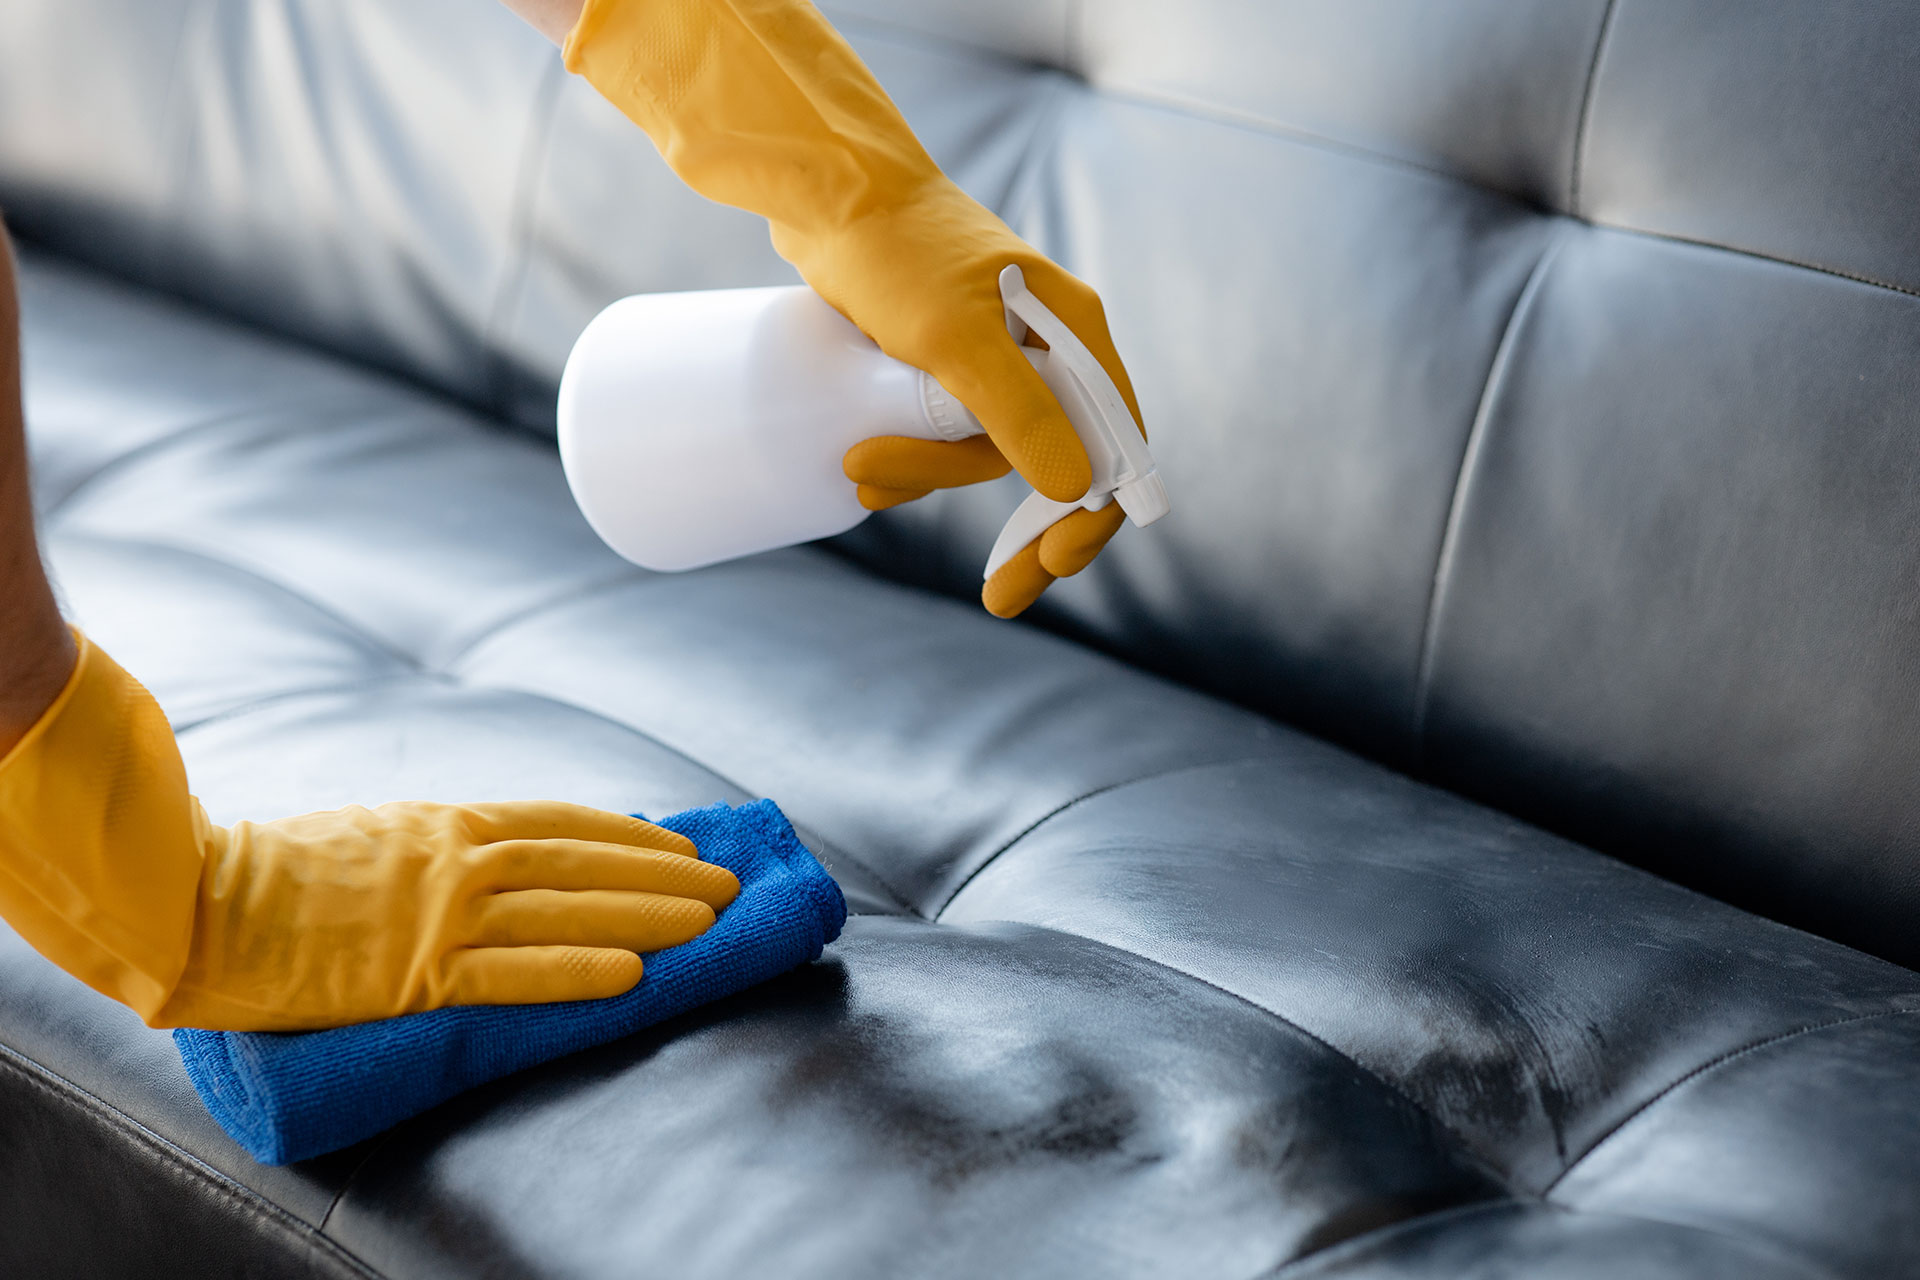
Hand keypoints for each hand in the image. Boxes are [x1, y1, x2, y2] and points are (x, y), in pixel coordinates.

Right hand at [155, 800, 737, 1031]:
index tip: (680, 847)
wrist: (202, 899)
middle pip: (586, 863)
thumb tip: (502, 851)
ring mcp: (441, 915)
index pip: (565, 822)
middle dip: (662, 874)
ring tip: (707, 926)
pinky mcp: (416, 973)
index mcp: (450, 821)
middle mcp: (460, 859)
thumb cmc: (282, 868)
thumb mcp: (382, 829)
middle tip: (725, 885)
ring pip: (569, 913)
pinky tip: (633, 977)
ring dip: (646, 918)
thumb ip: (444, 841)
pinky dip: (578, 974)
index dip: (630, 835)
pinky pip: (515, 974)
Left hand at [560, 0, 1145, 616]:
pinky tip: (862, 468)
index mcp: (1071, 333)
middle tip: (999, 599)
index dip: (1096, 510)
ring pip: (981, 453)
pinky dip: (908, 460)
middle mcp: (1041, 347)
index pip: (1114, 441)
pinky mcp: (937, 364)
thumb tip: (1073, 490)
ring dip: (927, 478)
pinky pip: (939, 436)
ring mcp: (989, 357)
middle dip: (1014, 527)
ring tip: (860, 471)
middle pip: (1050, 462)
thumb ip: (1018, 413)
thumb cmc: (894, 251)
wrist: (822, 194)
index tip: (1058, 562)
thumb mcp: (956, 339)